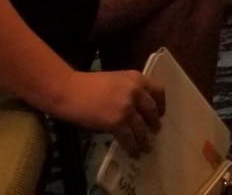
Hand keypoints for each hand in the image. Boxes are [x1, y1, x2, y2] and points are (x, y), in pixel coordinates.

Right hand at [48, 70, 164, 155]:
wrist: (69, 91)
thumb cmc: (87, 85)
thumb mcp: (115, 81)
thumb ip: (129, 90)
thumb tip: (137, 108)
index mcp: (136, 78)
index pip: (158, 90)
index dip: (162, 104)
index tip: (161, 113)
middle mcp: (136, 92)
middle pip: (152, 111)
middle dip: (154, 123)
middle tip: (155, 131)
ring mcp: (127, 107)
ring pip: (142, 127)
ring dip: (145, 140)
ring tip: (147, 148)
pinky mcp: (117, 122)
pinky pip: (129, 138)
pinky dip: (133, 147)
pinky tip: (134, 152)